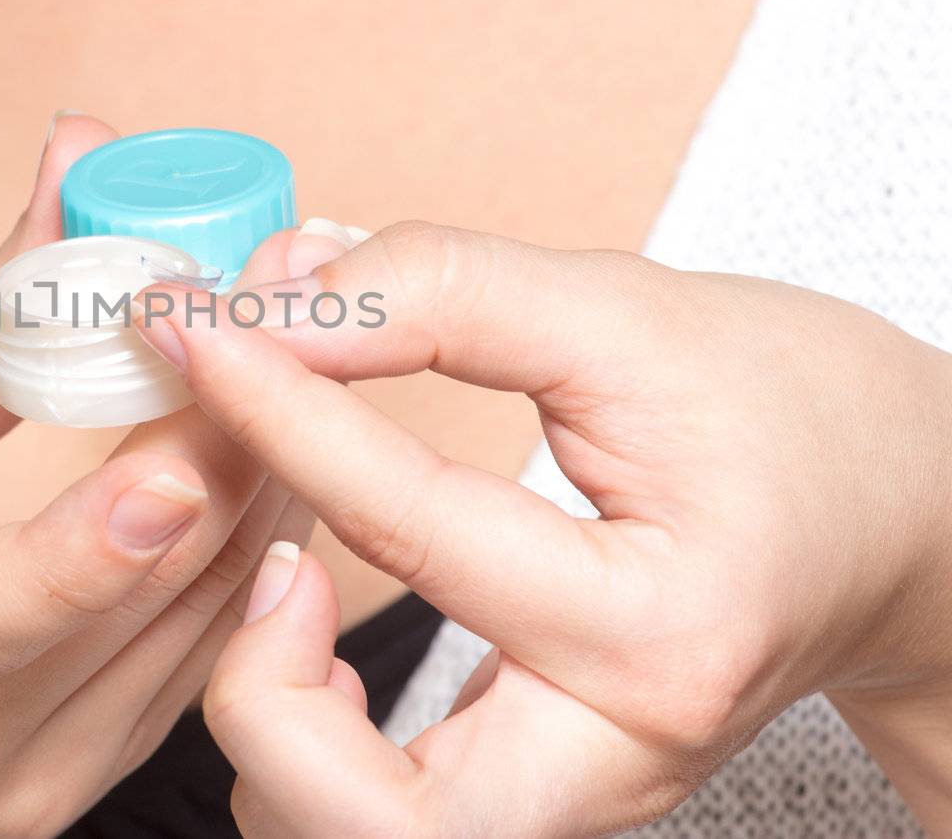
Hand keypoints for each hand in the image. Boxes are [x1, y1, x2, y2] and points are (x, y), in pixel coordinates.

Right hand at [0, 114, 308, 838]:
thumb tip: (79, 154)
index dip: (81, 548)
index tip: (171, 460)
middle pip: (134, 601)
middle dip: (227, 428)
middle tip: (280, 289)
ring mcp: (28, 791)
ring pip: (204, 625)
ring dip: (263, 470)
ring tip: (294, 339)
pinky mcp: (89, 787)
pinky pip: (208, 653)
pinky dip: (250, 538)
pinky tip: (272, 442)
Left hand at [137, 220, 951, 836]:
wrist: (895, 520)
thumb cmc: (786, 411)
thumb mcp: (630, 313)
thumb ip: (443, 291)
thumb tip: (277, 289)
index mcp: (658, 626)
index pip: (410, 522)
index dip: (274, 404)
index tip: (192, 322)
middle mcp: (612, 752)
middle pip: (372, 821)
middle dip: (262, 696)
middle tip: (265, 560)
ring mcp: (573, 795)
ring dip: (271, 728)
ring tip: (280, 593)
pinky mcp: (537, 790)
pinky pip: (370, 812)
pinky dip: (302, 741)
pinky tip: (309, 638)